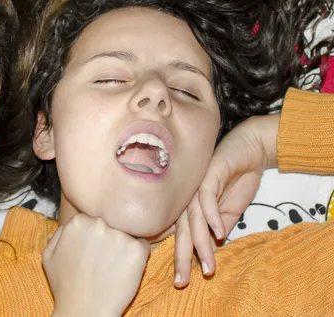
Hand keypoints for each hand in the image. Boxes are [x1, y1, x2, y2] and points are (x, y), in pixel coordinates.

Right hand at [44, 214, 149, 316]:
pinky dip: (137, 257)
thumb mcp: (49, 255)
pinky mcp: (136, 250)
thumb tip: (69, 225)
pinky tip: (125, 271)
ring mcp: (119, 236)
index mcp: (78, 221)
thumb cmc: (65, 286)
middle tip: (103, 261)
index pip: (93, 221)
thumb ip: (59, 234)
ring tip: (113, 268)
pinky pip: (142, 247)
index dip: (94, 238)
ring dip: (123, 248)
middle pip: (110, 224)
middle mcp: (99, 224)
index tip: (91, 253)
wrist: (84, 311)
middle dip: (109, 239)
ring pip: (127, 235)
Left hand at [173, 114, 279, 286]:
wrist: (250, 150)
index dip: (180, 258)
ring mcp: (195, 186)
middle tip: (182, 282)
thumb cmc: (237, 180)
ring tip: (208, 266)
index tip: (181, 281)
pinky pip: (206, 198)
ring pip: (193, 219)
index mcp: (190, 207)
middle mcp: (188, 198)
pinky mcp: (208, 174)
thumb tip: (212, 248)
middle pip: (181, 231)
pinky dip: (212, 216)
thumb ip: (219, 228)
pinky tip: (219, 233)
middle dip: (182, 258)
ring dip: (201, 243)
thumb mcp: (230, 212)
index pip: (181, 236)